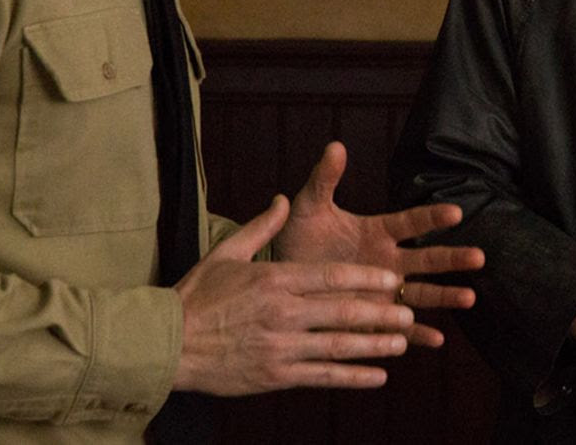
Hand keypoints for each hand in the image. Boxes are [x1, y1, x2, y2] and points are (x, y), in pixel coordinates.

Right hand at [172, 194, 412, 394]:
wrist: (166, 344)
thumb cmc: (196, 297)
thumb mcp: (226, 253)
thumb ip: (262, 227)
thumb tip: (283, 198)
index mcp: (274, 280)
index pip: (330, 277)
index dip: (366, 279)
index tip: (391, 278)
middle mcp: (282, 313)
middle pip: (342, 311)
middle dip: (380, 312)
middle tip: (408, 311)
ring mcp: (280, 347)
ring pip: (338, 346)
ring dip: (374, 345)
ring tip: (401, 342)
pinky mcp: (275, 375)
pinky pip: (322, 377)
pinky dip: (352, 377)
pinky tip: (376, 377)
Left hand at [274, 141, 484, 346]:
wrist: (279, 283)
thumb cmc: (297, 241)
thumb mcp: (308, 208)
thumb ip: (324, 179)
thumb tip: (335, 145)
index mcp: (377, 232)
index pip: (410, 223)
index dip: (432, 217)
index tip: (455, 212)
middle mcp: (387, 262)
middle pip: (426, 259)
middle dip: (452, 259)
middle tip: (478, 257)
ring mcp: (383, 291)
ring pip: (421, 293)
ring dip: (445, 296)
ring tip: (469, 298)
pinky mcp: (374, 317)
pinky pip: (399, 328)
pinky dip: (417, 334)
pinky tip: (436, 340)